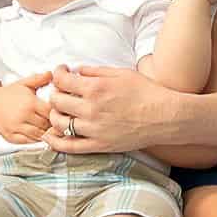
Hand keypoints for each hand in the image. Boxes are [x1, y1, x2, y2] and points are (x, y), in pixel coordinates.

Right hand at [0, 71, 51, 144]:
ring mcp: (16, 128)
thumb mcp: (24, 83)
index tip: (59, 112)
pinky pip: (29, 142)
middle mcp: (23, 116)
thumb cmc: (10, 93)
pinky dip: (36, 140)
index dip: (57, 113)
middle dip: (52, 124)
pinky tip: (38, 134)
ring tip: (48, 128)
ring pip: (39, 135)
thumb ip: (39, 78)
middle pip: (46, 125)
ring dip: (45, 133)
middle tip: (56, 122)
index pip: (51, 112)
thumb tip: (51, 74)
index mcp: (30, 103)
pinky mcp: (11, 137)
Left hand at [45, 63, 174, 152]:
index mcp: (95, 88)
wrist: (165, 116)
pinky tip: (50, 136)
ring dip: (54, 114)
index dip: (57, 73)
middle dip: (55, 93)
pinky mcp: (99, 145)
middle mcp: (91, 109)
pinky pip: (69, 146)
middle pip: (56, 101)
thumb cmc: (146, 92)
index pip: (62, 80)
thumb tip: (76, 70)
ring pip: (59, 123)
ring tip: (60, 110)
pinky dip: (55, 142)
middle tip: (61, 91)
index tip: (60, 72)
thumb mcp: (120, 73)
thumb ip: (95, 71)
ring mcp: (93, 129)